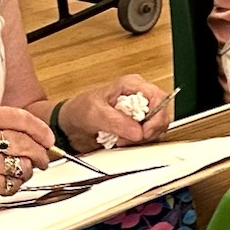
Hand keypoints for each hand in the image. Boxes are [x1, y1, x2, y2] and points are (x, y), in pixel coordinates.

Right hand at [0, 105, 54, 216]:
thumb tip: (35, 136)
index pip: (17, 117)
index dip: (39, 128)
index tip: (48, 137)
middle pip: (24, 141)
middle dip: (40, 153)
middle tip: (43, 159)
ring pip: (21, 165)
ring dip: (25, 172)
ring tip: (15, 173)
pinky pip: (12, 183)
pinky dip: (13, 186)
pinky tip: (2, 184)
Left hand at [57, 74, 172, 151]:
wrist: (69, 126)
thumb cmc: (79, 110)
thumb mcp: (96, 113)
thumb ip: (118, 121)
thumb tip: (138, 131)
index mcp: (132, 85)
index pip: (158, 97)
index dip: (157, 116)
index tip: (145, 132)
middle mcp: (138, 98)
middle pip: (160, 115)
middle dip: (149, 131)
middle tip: (132, 139)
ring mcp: (137, 113)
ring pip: (155, 128)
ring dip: (141, 139)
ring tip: (121, 140)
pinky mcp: (134, 127)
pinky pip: (146, 137)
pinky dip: (136, 144)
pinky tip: (121, 142)